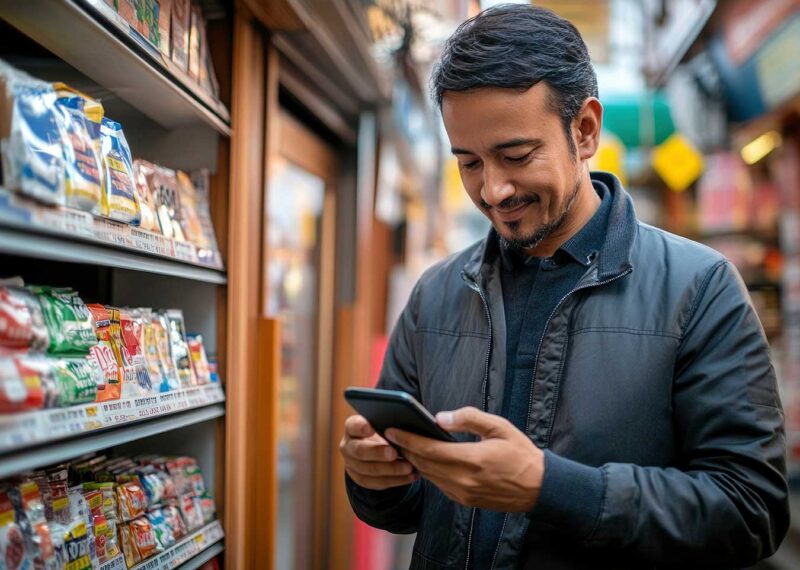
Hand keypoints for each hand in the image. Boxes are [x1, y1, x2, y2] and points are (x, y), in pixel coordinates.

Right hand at [339, 414, 418, 489]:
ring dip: (391, 469)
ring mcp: (352, 465)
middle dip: (377, 452)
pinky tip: (410, 476)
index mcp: (352, 428)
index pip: (353, 426)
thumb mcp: (381, 423)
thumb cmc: (381, 430)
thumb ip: (387, 423)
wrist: (372, 449)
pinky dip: (396, 480)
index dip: (360, 427)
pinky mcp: (362, 479)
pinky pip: (378, 482)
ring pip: (370, 470)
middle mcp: (348, 447)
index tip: (371, 427)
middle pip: (360, 451)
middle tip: (394, 453)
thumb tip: (405, 421)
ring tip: (408, 467)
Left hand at [385, 407, 543, 510]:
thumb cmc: (520, 452)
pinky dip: (428, 471)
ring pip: (428, 475)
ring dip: (414, 460)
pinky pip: (439, 484)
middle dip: (405, 449)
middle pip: (423, 463)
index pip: (428, 450)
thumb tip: (439, 417)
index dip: (407, 439)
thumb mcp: (499, 427)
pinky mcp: (464, 500)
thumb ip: (469, 419)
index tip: (391, 429)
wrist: (539, 487)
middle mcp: (463, 480)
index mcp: (471, 460)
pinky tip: (424, 459)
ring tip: (403, 444)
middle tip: (391, 433)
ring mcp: (463, 493)